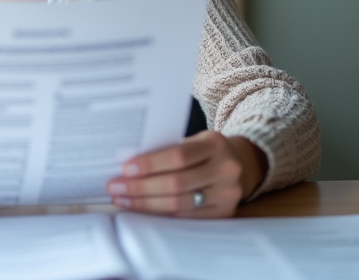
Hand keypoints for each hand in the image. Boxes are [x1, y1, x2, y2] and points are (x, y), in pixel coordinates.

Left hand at [105, 132, 265, 217]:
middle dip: (141, 187)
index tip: (126, 168)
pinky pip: (186, 217)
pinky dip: (161, 214)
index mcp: (215, 144)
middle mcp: (225, 169)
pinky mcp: (224, 213)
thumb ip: (169, 150)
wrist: (242, 163)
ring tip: (123, 199)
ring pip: (178, 204)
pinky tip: (142, 209)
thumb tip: (129, 165)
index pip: (178, 156)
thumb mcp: (195, 140)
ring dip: (145, 204)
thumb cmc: (207, 150)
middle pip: (176, 184)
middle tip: (115, 187)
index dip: (150, 164)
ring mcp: (227, 194)